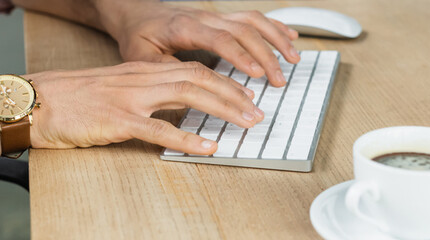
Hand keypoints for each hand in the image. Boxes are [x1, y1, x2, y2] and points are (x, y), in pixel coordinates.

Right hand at [25, 62, 263, 154]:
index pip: (193, 69)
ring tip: (245, 124)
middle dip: (233, 94)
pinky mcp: (117, 119)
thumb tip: (170, 108)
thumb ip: (142, 93)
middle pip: (198, 78)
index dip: (223, 82)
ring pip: (187, 95)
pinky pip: (158, 129)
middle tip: (256, 111)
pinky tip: (207, 146)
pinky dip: (187, 138)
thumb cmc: (70, 99)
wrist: (34, 101)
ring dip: (222, 109)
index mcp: (141, 70)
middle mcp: (140, 78)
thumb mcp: (112, 88)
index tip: (244, 95)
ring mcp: (129, 97)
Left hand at [96, 1, 299, 86]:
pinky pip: (252, 18)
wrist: (135, 13)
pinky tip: (290, 37)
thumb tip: (190, 87)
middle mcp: (205, 18)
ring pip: (253, 21)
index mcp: (185, 27)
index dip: (241, 56)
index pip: (220, 39)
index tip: (256, 74)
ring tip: (293, 59)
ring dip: (276, 40)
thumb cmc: (138, 35)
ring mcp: (215, 16)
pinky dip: (274, 27)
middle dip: (266, 56)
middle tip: (279, 80)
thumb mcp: (142, 57)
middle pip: (244, 31)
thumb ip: (166, 71)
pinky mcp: (221, 18)